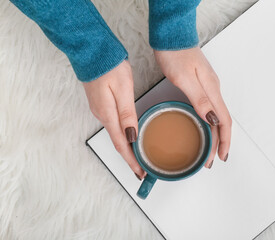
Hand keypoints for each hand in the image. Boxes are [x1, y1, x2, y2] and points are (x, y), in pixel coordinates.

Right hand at [83, 61, 145, 179]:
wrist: (92, 52)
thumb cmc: (109, 67)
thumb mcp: (122, 89)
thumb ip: (127, 114)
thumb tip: (131, 136)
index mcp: (108, 114)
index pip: (121, 144)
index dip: (131, 160)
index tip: (140, 173)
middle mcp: (102, 115)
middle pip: (118, 142)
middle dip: (130, 157)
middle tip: (143, 168)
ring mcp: (100, 110)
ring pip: (116, 134)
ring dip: (127, 147)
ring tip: (139, 156)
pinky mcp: (101, 104)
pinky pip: (113, 124)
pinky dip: (122, 135)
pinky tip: (129, 135)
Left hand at [154, 47, 231, 167]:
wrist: (172, 37)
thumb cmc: (176, 54)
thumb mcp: (185, 78)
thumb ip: (199, 99)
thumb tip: (213, 119)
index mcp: (211, 90)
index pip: (224, 121)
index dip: (225, 141)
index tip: (221, 156)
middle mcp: (213, 90)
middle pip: (222, 122)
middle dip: (219, 143)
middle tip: (210, 160)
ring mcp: (208, 87)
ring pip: (216, 117)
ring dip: (214, 135)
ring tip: (208, 150)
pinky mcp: (201, 85)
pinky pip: (209, 109)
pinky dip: (209, 124)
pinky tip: (203, 128)